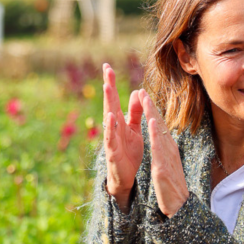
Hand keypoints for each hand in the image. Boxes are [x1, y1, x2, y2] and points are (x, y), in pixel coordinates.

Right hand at [102, 63, 143, 208]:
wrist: (126, 177)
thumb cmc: (129, 152)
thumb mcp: (134, 129)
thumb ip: (135, 112)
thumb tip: (137, 92)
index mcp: (119, 121)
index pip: (114, 99)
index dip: (112, 83)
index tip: (109, 66)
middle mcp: (113, 128)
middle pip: (110, 104)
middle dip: (108, 87)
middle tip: (106, 69)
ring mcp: (111, 139)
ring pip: (109, 118)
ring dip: (108, 102)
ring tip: (107, 87)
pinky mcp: (113, 152)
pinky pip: (111, 138)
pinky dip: (110, 128)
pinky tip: (111, 117)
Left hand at [141, 90, 188, 216]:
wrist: (180, 207)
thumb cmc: (173, 187)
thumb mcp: (167, 164)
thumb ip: (163, 150)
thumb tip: (160, 138)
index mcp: (167, 150)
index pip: (159, 127)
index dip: (152, 111)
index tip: (144, 96)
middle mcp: (169, 150)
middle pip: (160, 125)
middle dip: (151, 107)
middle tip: (143, 90)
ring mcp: (167, 159)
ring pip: (159, 132)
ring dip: (153, 115)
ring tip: (146, 100)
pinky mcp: (163, 168)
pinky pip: (158, 149)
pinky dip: (156, 135)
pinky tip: (152, 124)